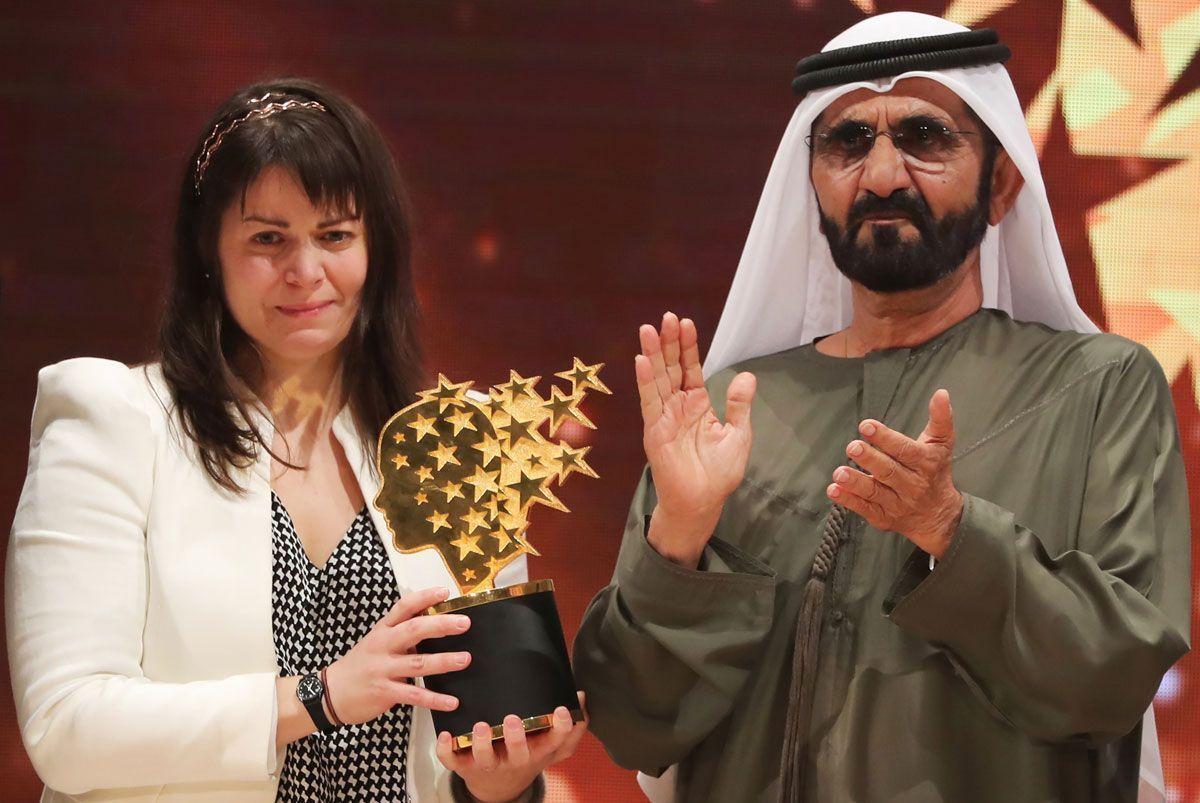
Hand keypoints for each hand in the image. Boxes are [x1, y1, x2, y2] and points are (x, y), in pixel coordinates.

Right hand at [325, 586, 470, 724]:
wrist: (330, 693)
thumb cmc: (359, 665)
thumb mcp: (377, 642)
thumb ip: (401, 634)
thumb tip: (435, 625)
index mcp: (383, 630)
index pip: (404, 607)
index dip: (424, 598)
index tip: (444, 592)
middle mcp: (383, 646)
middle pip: (413, 630)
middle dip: (440, 625)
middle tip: (464, 623)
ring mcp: (383, 669)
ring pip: (417, 663)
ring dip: (443, 661)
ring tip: (464, 659)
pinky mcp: (384, 692)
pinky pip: (413, 695)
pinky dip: (434, 699)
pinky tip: (451, 702)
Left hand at [436, 693, 587, 802]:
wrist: (498, 788)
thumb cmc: (527, 757)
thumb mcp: (551, 747)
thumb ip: (570, 727)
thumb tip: (580, 696)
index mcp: (538, 752)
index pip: (555, 742)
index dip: (560, 728)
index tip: (561, 710)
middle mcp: (516, 759)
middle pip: (519, 753)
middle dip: (516, 738)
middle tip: (512, 719)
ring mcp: (490, 764)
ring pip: (485, 759)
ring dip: (482, 744)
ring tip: (480, 726)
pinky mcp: (466, 766)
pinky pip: (454, 762)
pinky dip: (447, 751)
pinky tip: (446, 736)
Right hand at [637, 312, 755, 567]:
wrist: (702, 503)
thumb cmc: (718, 473)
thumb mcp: (738, 435)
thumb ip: (739, 405)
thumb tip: (747, 375)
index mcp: (698, 404)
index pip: (691, 369)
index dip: (688, 347)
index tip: (686, 323)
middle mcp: (678, 407)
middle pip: (671, 368)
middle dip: (668, 343)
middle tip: (667, 317)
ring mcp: (664, 418)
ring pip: (657, 380)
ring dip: (652, 355)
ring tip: (649, 329)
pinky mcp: (655, 432)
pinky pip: (650, 403)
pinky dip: (646, 382)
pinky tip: (642, 361)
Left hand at [827, 389, 962, 558]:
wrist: (940, 517)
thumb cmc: (935, 473)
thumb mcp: (941, 445)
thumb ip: (940, 419)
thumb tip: (941, 393)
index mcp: (925, 463)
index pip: (904, 450)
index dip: (885, 438)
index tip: (866, 426)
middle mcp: (912, 484)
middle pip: (888, 471)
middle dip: (869, 459)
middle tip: (852, 447)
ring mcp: (896, 503)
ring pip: (874, 492)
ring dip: (855, 483)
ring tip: (839, 473)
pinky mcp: (883, 517)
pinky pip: (864, 509)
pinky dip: (849, 501)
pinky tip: (834, 490)